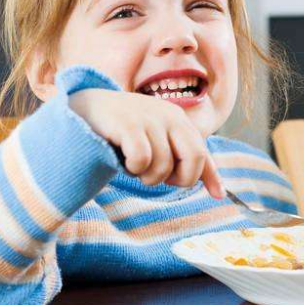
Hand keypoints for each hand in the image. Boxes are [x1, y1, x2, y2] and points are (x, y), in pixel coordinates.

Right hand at [69, 89, 224, 196]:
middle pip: (194, 158)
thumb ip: (184, 160)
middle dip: (180, 179)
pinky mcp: (128, 124)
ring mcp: (149, 118)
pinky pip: (143, 160)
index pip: (203, 152)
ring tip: (134, 165)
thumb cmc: (125, 132)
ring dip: (148, 176)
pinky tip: (122, 159)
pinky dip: (134, 168)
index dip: (210, 176)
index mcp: (179, 120)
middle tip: (159, 178)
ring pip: (164, 165)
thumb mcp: (159, 141)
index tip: (218, 195)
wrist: (84, 109)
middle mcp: (169, 115)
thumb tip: (219, 193)